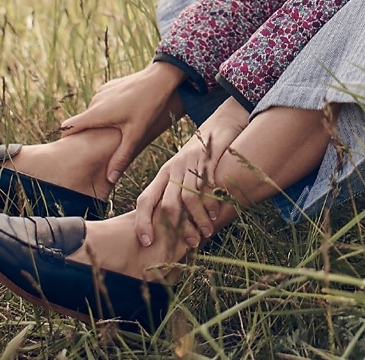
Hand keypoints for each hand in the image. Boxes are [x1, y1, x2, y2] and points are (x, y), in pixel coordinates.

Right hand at [59, 61, 186, 184]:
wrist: (160, 77)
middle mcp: (95, 101)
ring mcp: (102, 91)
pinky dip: (108, 110)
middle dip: (87, 134)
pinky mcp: (111, 86)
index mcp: (95, 113)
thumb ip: (121, 157)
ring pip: (94, 112)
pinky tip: (124, 115)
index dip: (66, 140)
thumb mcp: (135, 134)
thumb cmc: (148, 105)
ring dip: (99, 122)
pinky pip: (103, 102)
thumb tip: (110, 179)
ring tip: (115, 132)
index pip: (67, 127)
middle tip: (98, 147)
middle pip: (81, 121)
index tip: (71, 150)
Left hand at [133, 97, 248, 248]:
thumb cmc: (201, 154)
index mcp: (163, 174)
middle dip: (177, 227)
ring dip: (198, 219)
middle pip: (167, 203)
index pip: (145, 200)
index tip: (146, 242)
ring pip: (189, 198)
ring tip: (207, 231)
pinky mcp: (208, 158)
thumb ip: (177, 192)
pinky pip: (207, 186)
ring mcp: (190, 163)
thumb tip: (171, 226)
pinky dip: (211, 203)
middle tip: (190, 242)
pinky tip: (216, 213)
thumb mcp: (183, 170)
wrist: (222, 122)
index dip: (142, 222)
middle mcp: (173, 168)